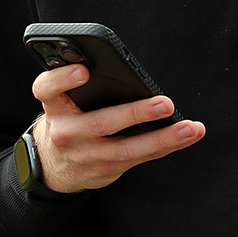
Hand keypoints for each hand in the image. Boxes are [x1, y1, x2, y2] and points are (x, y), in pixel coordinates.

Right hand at [29, 63, 205, 193]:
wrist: (54, 164)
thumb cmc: (70, 117)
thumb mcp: (64, 99)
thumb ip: (81, 84)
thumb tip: (122, 66)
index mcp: (54, 105)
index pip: (47, 89)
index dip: (63, 79)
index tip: (84, 71)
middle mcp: (65, 132)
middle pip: (101, 122)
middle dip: (136, 114)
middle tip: (165, 103)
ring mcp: (85, 155)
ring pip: (127, 148)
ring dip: (163, 138)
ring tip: (189, 128)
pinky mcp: (104, 170)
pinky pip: (141, 158)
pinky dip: (168, 146)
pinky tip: (188, 135)